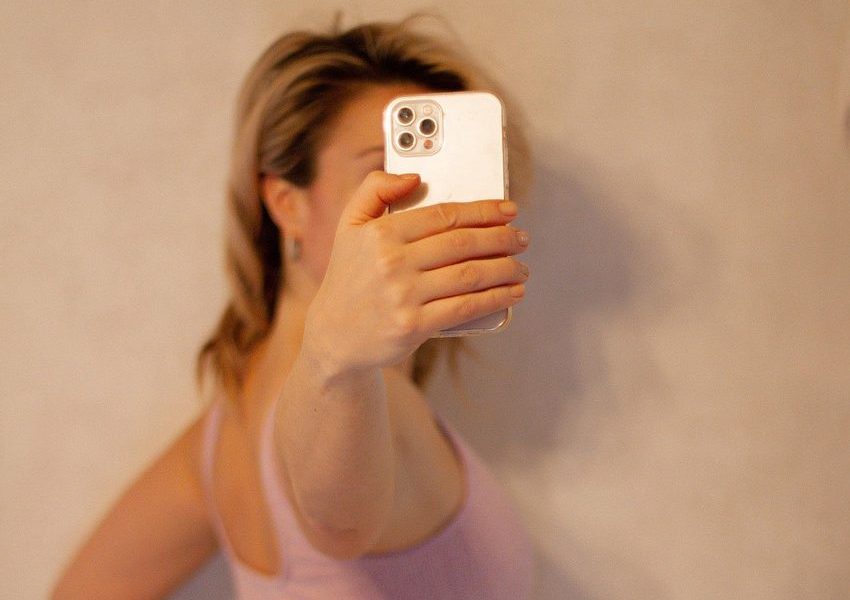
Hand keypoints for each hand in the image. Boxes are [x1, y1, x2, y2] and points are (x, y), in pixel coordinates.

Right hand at [302, 171, 529, 377]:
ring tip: (521, 267)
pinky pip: (464, 308)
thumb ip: (374, 189)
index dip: (482, 211)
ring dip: (504, 269)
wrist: (334, 335)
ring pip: (469, 275)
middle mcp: (392, 263)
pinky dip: (495, 298)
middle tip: (521, 238)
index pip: (443, 215)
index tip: (508, 210)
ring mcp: (403, 296)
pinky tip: (512, 293)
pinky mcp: (413, 326)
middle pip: (462, 244)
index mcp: (381, 234)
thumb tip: (414, 177)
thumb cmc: (349, 277)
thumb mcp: (349, 226)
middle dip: (501, 239)